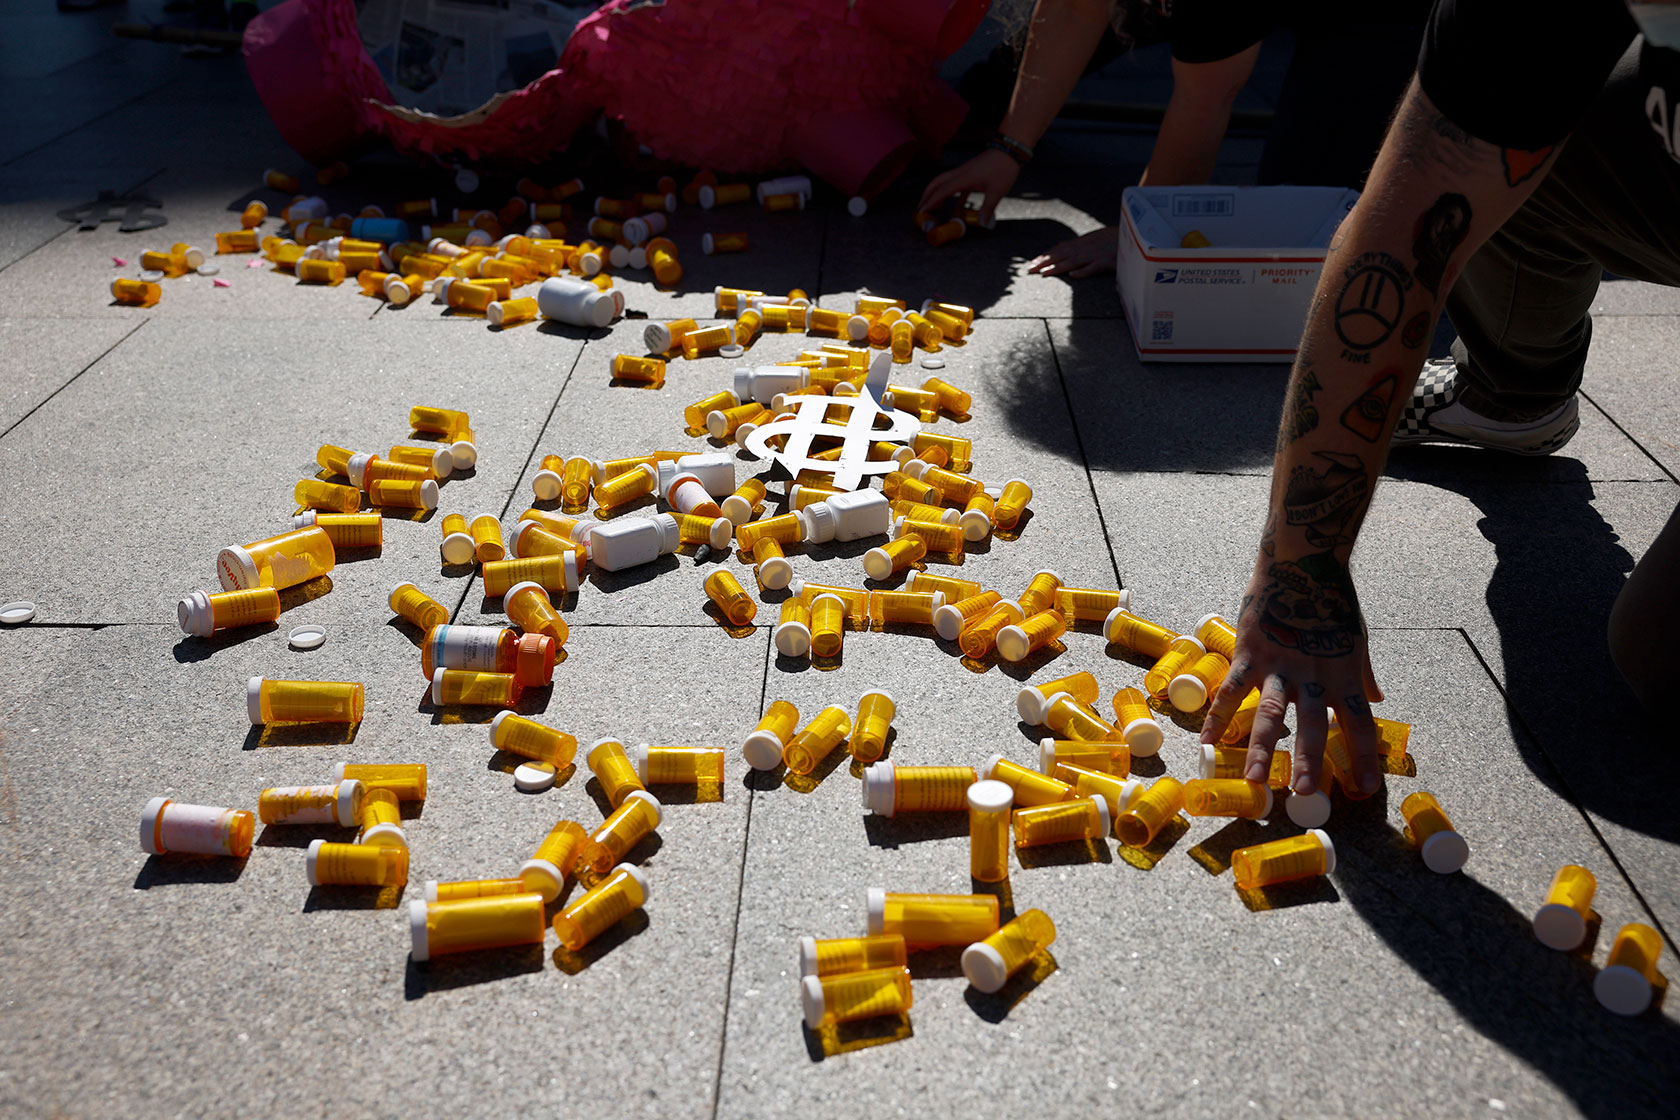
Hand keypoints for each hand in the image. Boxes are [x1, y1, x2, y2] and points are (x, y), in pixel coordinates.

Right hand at [917, 149, 1020, 225]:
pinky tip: (955, 208)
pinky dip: (951, 196)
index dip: (931, 202)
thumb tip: (983, 225)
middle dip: (927, 196)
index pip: (942, 190)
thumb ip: (988, 208)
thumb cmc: (1004, 169)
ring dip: (936, 194)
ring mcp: (964, 172)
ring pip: (943, 182)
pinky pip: (955, 185)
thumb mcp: (997, 191)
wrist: (1009, 150)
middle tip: (921, 209)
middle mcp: (960, 174)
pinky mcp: (969, 173)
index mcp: (964, 178)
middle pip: (936, 183)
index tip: (922, 211)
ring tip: (933, 208)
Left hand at [1026, 226, 1118, 276]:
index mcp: (1083, 242)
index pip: (1060, 248)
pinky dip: (1084, 271)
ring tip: (1045, 273)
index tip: (1033, 263)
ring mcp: (1097, 254)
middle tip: (1030, 270)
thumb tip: (1070, 256)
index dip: (1046, 256)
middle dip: (1045, 262)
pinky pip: (1095, 267)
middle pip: (1062, 255)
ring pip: (1074, 261)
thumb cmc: (1116, 239)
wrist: (1136, 234)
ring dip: (1058, 267)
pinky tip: (1073, 276)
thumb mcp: (1097, 239)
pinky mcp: (1108, 262)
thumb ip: (1083, 246)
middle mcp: (1087, 247)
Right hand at [1202, 554, 1385, 797]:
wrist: (1302, 561)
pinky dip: (1218, 716)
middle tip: (1304, 796)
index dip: (1363, 758)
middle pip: (1312, 727)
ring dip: (1261, 749)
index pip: (1359, 725)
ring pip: (1269, 714)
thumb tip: (1375, 698)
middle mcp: (1313, 675)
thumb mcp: (1357, 637)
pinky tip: (1207, 742)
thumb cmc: (1332, 597)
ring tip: (1255, 781)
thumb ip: (1362, 673)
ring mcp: (1279, 665)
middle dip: (1308, 763)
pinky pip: (1232, 690)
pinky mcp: (1250, 653)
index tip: (1365, 788)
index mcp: (1344, 674)